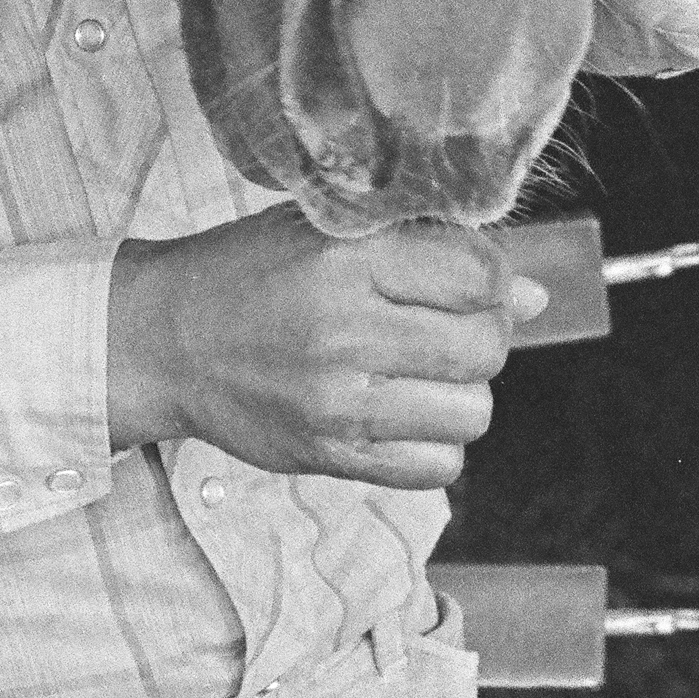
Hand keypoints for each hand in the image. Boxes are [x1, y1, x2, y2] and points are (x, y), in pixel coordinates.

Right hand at [106, 206, 547, 490]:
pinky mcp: (328, 456)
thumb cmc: (248, 272)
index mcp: (344, 259)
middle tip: (449, 325)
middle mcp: (343, 331)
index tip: (471, 280)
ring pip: (470, 414)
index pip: (476, 274)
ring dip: (461, 393)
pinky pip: (435, 467)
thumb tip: (535, 295)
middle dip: (484, 335)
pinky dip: (434, 443)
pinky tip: (401, 411)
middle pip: (484, 347)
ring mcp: (336, 403)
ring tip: (422, 370)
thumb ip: (427, 250)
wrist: (163, 339)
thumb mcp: (326, 230)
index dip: (492, 277)